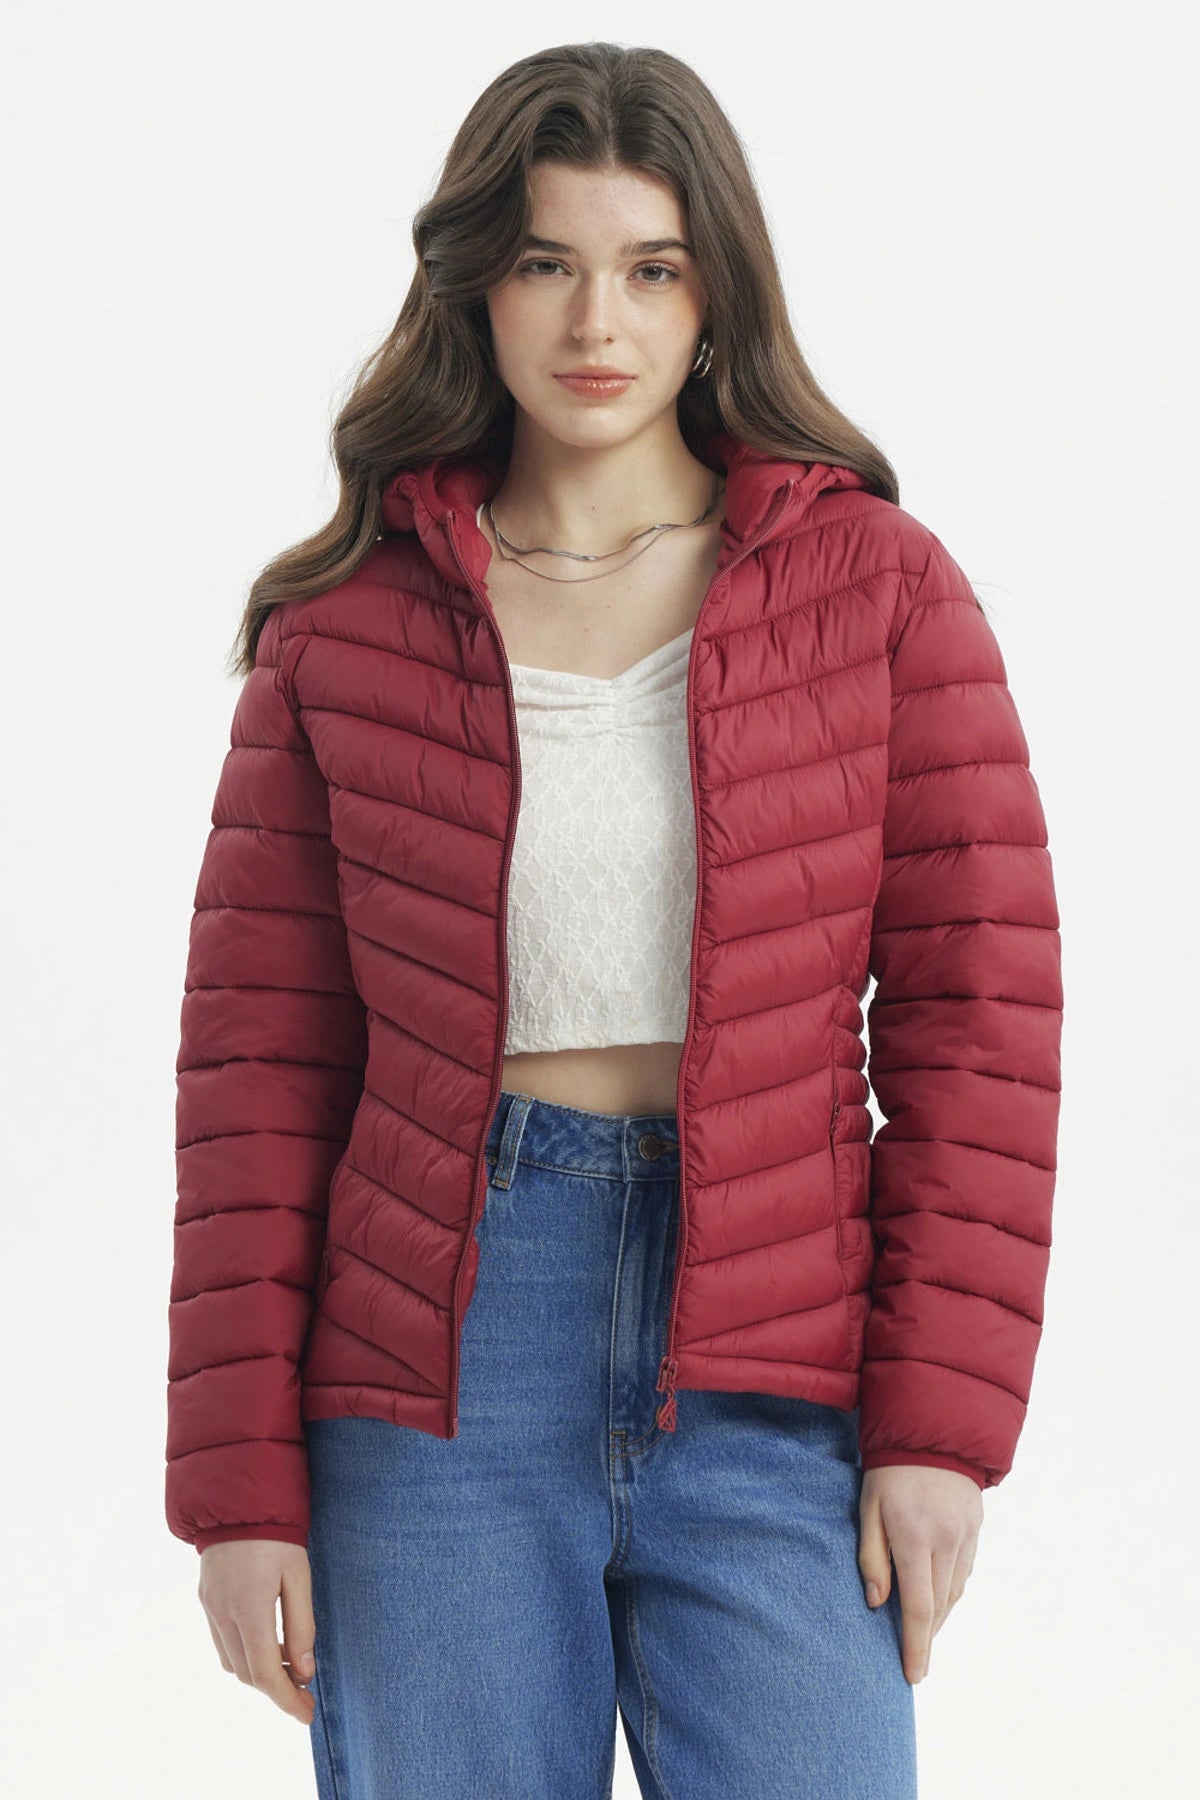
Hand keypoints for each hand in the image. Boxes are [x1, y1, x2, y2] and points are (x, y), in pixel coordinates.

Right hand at [198, 1539, 316, 1724]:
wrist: (236, 1498)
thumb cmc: (276, 1533)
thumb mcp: (299, 1575)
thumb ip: (302, 1625)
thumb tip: (304, 1671)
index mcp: (249, 1609)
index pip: (266, 1673)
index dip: (287, 1699)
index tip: (306, 1714)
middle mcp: (223, 1614)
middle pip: (248, 1674)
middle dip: (276, 1690)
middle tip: (304, 1693)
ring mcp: (210, 1608)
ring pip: (232, 1663)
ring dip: (259, 1673)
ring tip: (290, 1666)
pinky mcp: (205, 1600)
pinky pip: (222, 1643)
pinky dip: (244, 1655)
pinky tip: (267, 1645)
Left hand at [857, 1465, 982, 1684]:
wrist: (934, 1429)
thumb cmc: (890, 1470)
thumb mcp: (868, 1508)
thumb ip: (871, 1556)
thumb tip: (875, 1602)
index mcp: (915, 1538)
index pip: (917, 1606)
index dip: (915, 1645)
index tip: (913, 1675)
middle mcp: (947, 1542)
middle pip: (938, 1606)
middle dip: (925, 1636)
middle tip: (912, 1659)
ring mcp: (966, 1536)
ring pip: (955, 1592)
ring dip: (939, 1616)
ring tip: (921, 1631)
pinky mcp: (976, 1528)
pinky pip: (965, 1571)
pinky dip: (951, 1590)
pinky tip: (937, 1595)